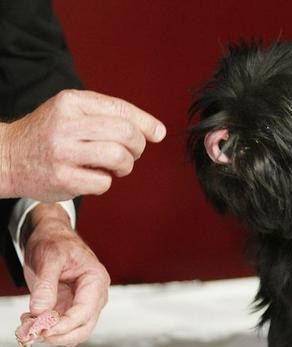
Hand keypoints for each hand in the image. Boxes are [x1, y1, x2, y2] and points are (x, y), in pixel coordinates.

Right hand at [0, 89, 165, 201]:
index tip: (159, 134)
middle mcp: (67, 124)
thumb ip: (106, 115)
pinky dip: (106, 181)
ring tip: (116, 167)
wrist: (7, 157)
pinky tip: (94, 176)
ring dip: (125, 165)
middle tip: (131, 154)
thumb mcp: (70, 112)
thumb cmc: (48, 135)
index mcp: (71, 102)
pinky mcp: (63, 178)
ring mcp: (63, 152)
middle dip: (137, 146)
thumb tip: (155, 131)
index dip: (146, 123)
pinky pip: (104, 182)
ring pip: (118, 157)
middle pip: (125, 133)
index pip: (120, 109)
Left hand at [22, 204, 109, 346]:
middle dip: (59, 335)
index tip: (43, 329)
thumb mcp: (49, 258)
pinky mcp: (70, 309)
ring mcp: (83, 305)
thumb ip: (46, 286)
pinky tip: (30, 319)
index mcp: (96, 281)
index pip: (85, 312)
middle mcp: (95, 297)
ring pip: (73, 333)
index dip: (65, 325)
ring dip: (51, 335)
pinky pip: (61, 327)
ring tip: (27, 324)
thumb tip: (40, 311)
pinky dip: (46, 329)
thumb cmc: (55, 242)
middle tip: (33, 333)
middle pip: (83, 329)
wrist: (52, 236)